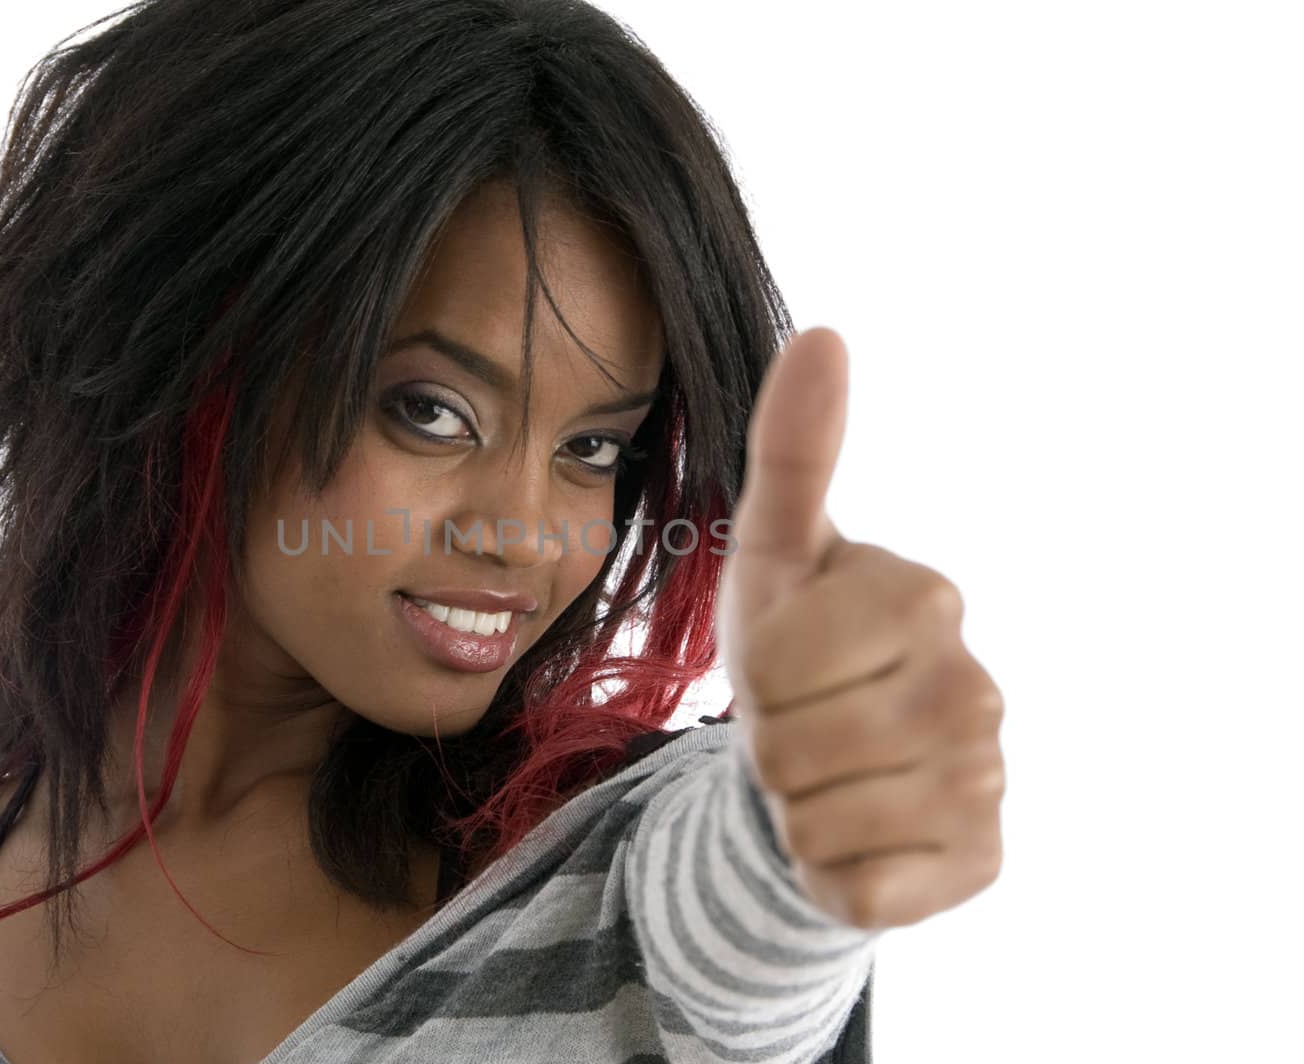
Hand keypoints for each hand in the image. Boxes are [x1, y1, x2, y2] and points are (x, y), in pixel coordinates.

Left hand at [717, 327, 1005, 929]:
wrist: (829, 766)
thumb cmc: (796, 649)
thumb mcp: (775, 553)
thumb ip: (792, 450)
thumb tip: (821, 332)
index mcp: (925, 597)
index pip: (778, 662)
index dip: (755, 675)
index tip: (785, 664)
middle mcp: (976, 687)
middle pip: (790, 746)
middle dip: (766, 745)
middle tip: (800, 727)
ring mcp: (986, 782)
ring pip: (816, 822)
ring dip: (792, 809)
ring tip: (827, 775)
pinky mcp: (978, 865)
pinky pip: (855, 892)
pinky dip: (829, 873)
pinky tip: (859, 834)